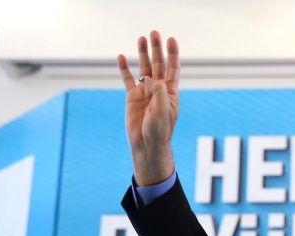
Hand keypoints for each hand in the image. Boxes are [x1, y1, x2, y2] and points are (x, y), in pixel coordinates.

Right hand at [117, 30, 179, 185]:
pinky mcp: (132, 97)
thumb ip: (159, 94)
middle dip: (157, 49)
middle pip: (158, 64)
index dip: (172, 54)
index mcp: (170, 92)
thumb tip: (150, 78)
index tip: (171, 39)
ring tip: (141, 38)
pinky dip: (124, 68)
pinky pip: (128, 79)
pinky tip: (122, 57)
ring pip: (143, 68)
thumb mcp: (162, 111)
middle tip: (154, 33)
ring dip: (143, 53)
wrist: (146, 144)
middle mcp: (158, 90)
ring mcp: (145, 92)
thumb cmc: (158, 131)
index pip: (172, 69)